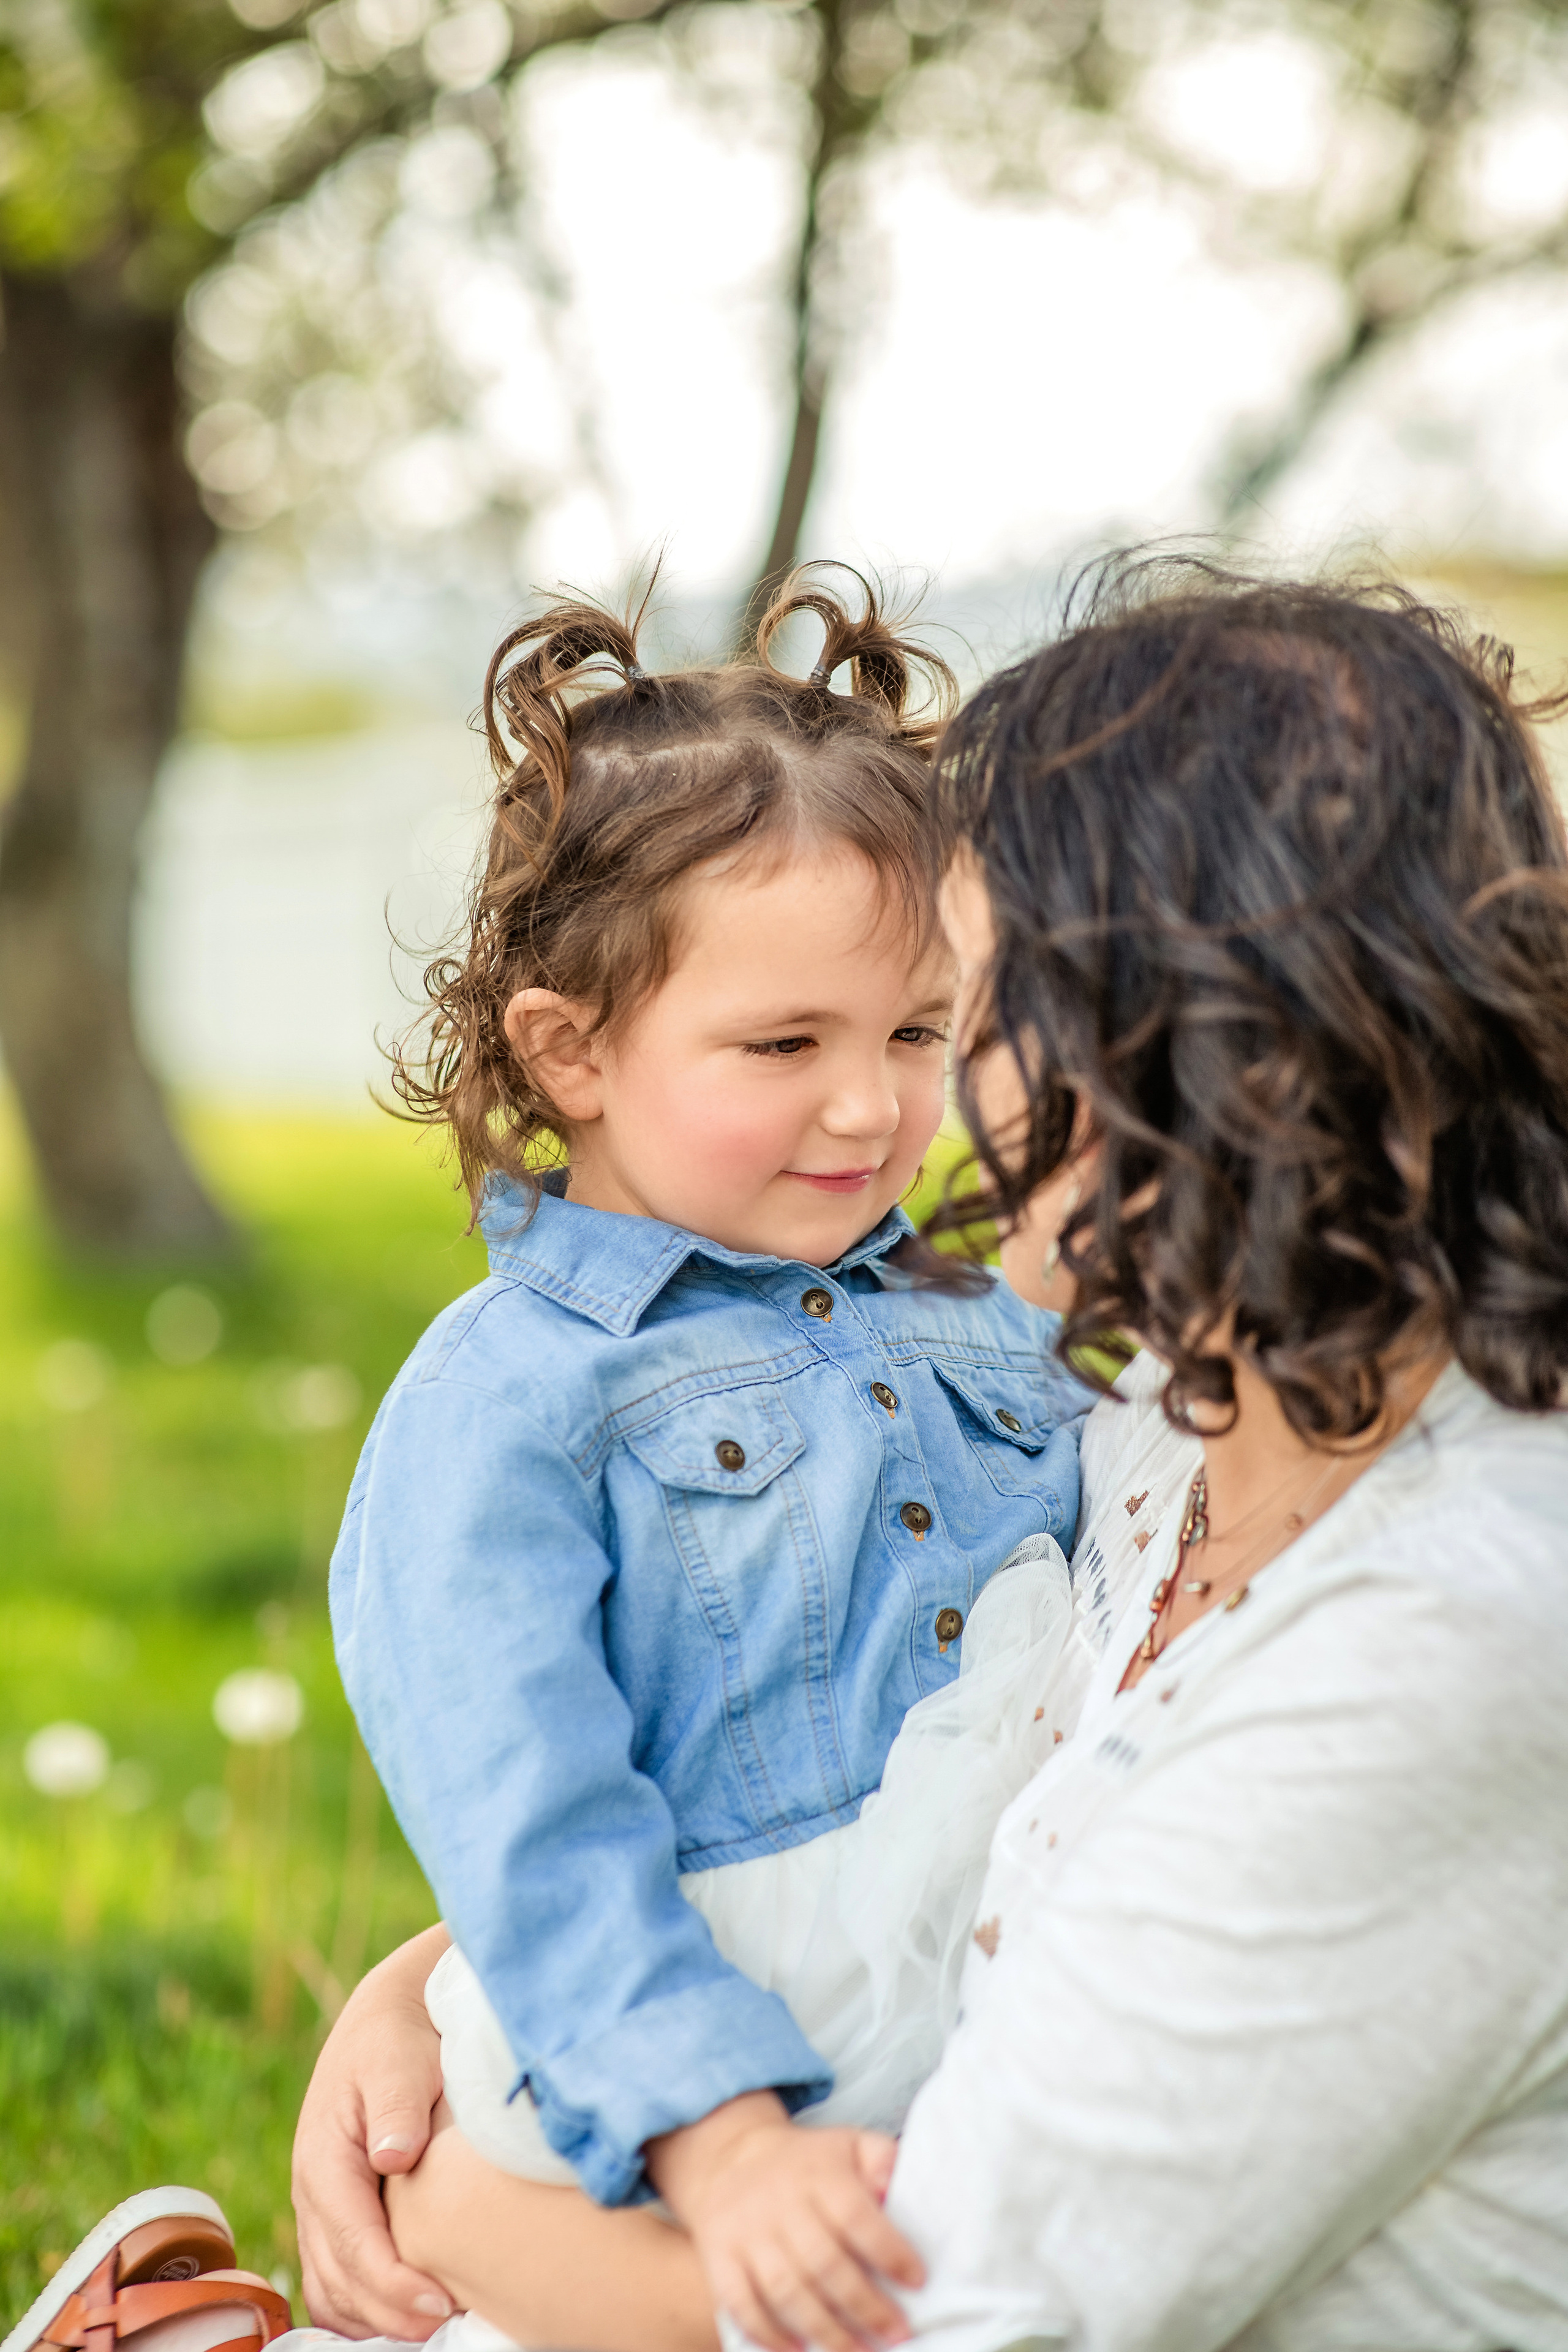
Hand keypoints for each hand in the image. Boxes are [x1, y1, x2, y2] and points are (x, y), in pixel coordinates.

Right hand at [292, 1925, 455, 2337]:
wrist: (385, 2022)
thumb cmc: (397, 2042)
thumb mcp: (399, 2061)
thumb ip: (397, 2106)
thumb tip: (393, 2156)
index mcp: (324, 2158)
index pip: (352, 2238)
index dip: (392, 2280)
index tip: (439, 2301)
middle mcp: (312, 2193)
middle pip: (340, 2276)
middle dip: (389, 2312)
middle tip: (446, 2326)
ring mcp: (318, 2209)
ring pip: (332, 2288)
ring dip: (373, 2319)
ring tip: (430, 2329)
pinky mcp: (335, 2216)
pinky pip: (334, 2281)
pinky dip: (361, 2310)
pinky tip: (401, 2320)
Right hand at [645, 2092, 923, 2351]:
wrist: (731, 2156)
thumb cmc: (807, 2162)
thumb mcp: (848, 2144)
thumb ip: (881, 2160)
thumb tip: (898, 2187)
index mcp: (818, 2173)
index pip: (855, 2216)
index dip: (889, 2251)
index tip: (917, 2280)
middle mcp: (781, 2203)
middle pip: (823, 2262)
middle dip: (865, 2305)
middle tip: (898, 2332)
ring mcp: (747, 2233)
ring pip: (786, 2290)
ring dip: (825, 2329)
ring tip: (859, 2350)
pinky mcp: (720, 2257)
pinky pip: (741, 2302)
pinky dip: (768, 2333)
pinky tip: (799, 2350)